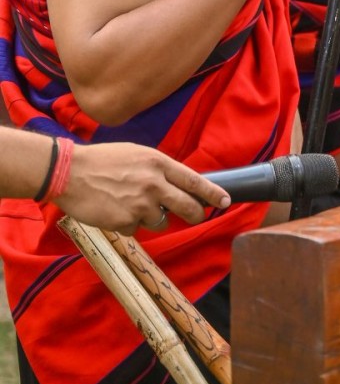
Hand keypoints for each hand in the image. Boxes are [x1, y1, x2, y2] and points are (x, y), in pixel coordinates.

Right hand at [54, 143, 231, 232]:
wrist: (70, 173)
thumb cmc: (102, 160)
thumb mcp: (136, 154)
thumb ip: (158, 169)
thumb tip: (176, 184)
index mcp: (158, 163)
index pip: (194, 181)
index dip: (212, 193)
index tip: (226, 201)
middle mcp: (154, 184)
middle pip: (187, 207)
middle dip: (195, 215)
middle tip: (196, 216)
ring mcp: (141, 204)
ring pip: (161, 221)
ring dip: (152, 218)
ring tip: (130, 204)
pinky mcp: (126, 221)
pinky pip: (135, 229)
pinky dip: (128, 224)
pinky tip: (113, 210)